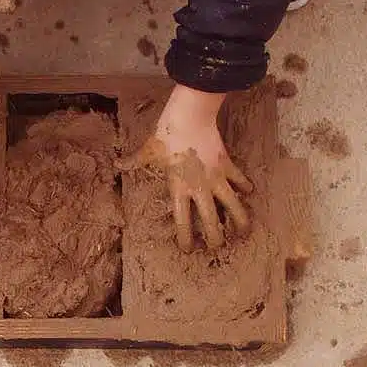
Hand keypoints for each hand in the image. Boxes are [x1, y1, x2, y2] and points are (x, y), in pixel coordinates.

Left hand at [119, 85, 252, 250]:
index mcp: (178, 189)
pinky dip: (245, 186)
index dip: (185, 238)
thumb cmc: (167, 135)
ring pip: (233, 205)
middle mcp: (199, 188)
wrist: (190, 116)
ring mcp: (216, 178)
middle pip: (211, 221)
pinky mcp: (227, 165)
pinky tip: (249, 192)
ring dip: (240, 219)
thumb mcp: (148, 151)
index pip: (182, 222)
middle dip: (216, 238)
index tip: (188, 249)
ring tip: (243, 231)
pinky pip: (239, 180)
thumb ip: (133, 162)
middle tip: (217, 247)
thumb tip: (117, 164)